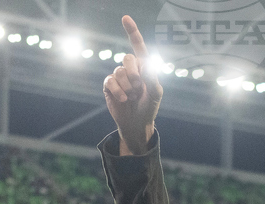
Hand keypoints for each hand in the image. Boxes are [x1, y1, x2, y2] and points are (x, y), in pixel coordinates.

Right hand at [103, 15, 162, 154]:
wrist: (136, 123)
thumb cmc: (149, 107)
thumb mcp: (156, 94)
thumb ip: (152, 78)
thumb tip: (146, 64)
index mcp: (144, 67)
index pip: (138, 46)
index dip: (132, 32)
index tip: (125, 18)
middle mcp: (130, 69)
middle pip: (127, 58)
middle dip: (134, 74)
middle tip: (139, 88)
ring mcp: (119, 77)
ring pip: (119, 72)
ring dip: (127, 87)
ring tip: (132, 97)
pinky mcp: (109, 86)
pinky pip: (110, 81)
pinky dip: (118, 90)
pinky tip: (123, 99)